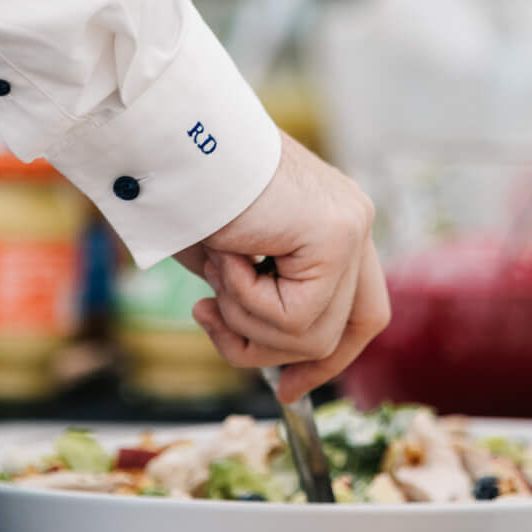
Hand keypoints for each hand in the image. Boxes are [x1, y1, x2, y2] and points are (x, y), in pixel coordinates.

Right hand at [174, 133, 388, 400]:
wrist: (171, 142)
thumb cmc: (185, 192)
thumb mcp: (228, 263)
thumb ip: (258, 301)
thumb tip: (263, 353)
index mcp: (335, 224)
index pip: (359, 314)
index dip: (326, 361)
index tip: (288, 389)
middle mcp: (354, 221)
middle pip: (347, 331)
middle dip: (278, 355)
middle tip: (218, 332)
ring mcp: (352, 226)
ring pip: (312, 335)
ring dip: (245, 318)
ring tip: (215, 270)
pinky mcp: (336, 234)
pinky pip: (295, 318)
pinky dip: (245, 301)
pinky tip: (227, 255)